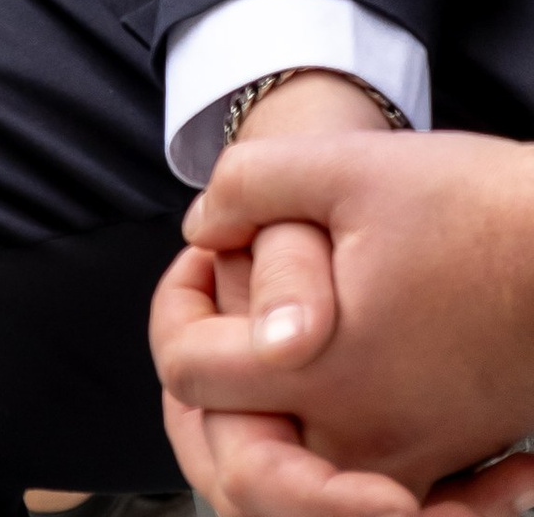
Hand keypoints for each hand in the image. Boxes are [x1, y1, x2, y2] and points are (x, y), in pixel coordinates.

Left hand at [152, 123, 533, 516]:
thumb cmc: (473, 204)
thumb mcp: (342, 163)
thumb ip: (246, 186)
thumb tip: (201, 229)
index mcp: (321, 370)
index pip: (190, 378)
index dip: (173, 310)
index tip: (204, 260)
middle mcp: (360, 434)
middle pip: (237, 462)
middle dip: (206, 397)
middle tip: (215, 323)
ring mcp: (412, 456)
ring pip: (300, 488)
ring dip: (263, 439)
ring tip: (257, 360)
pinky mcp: (452, 457)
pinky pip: (373, 497)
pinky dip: (336, 473)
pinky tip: (326, 386)